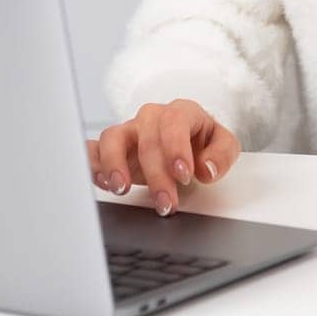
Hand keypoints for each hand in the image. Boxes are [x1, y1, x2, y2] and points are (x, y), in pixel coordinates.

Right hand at [87, 99, 241, 216]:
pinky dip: (92, 163)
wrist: (185, 142)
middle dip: (156, 175)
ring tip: (122, 188)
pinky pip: (93, 148)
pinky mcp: (112, 146)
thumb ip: (221, 155)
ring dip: (114, 164)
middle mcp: (151, 118)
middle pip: (147, 139)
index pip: (174, 121)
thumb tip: (207, 169)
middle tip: (165, 203)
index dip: (176, 147)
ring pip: (112, 138)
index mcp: (181, 112)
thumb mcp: (223, 145)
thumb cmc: (201, 141)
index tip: (183, 174)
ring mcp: (129, 130)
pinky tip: (102, 181)